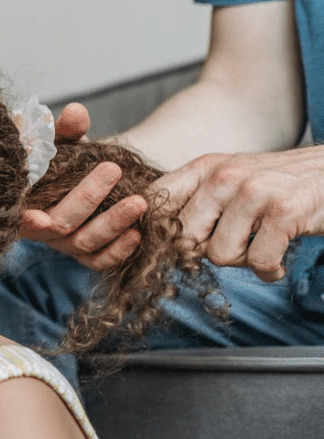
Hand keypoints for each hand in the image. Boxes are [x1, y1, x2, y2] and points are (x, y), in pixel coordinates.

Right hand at [20, 103, 147, 270]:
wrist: (78, 175)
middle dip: (88, 198)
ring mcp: (65, 244)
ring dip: (113, 223)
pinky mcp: (88, 254)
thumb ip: (66, 129)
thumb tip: (77, 112)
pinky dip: (119, 251)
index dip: (29, 221)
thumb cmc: (59, 157)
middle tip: (113, 169)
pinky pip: (101, 260)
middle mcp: (41, 228)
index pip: (20, 217)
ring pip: (85, 243)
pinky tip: (138, 234)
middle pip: (60, 225)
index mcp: (24, 202)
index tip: (41, 218)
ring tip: (139, 201)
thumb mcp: (59, 140)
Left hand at [152, 145, 323, 281]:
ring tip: (262, 244)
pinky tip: (279, 258)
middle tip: (236, 244)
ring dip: (243, 261)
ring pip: (218, 255)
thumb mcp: (230, 180)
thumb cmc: (278, 185)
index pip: (155, 200)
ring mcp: (252, 192)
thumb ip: (194, 202)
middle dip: (206, 251)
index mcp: (204, 168)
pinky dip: (270, 270)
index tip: (173, 243)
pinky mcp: (283, 212)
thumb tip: (156, 241)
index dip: (155, 231)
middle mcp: (223, 176)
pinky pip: (258, 262)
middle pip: (183, 238)